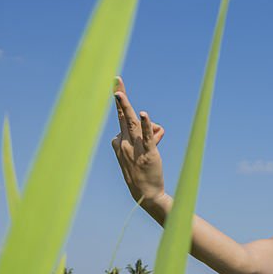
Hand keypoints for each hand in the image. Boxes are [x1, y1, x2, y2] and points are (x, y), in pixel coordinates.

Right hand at [111, 76, 166, 204]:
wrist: (145, 194)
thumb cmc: (141, 173)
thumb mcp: (139, 153)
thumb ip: (147, 137)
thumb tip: (156, 127)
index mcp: (118, 142)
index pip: (124, 120)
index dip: (126, 109)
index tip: (116, 88)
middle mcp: (123, 143)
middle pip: (123, 115)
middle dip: (120, 97)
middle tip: (116, 79)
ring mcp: (134, 147)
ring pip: (133, 122)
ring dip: (126, 106)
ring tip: (119, 92)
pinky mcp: (148, 153)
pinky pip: (146, 136)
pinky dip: (145, 125)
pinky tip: (144, 114)